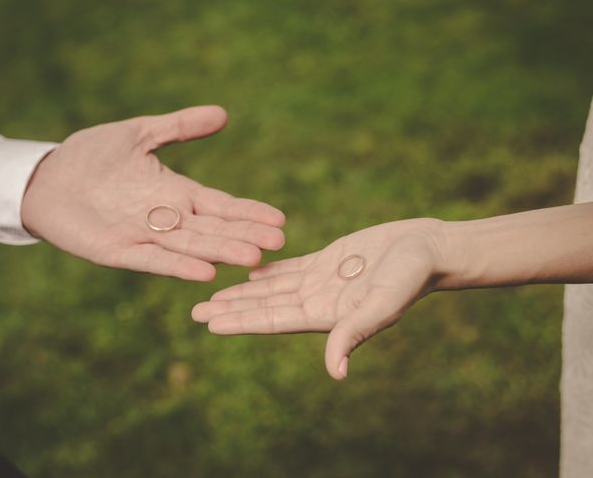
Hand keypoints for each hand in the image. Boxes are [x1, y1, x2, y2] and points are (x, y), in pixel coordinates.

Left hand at [21, 106, 284, 280]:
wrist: (46, 179)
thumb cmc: (91, 155)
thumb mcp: (138, 133)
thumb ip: (179, 127)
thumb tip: (223, 113)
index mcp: (176, 191)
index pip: (221, 204)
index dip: (249, 212)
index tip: (279, 219)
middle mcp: (168, 217)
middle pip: (214, 229)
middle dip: (245, 236)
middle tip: (279, 244)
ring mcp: (146, 236)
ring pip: (192, 246)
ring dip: (222, 253)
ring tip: (253, 259)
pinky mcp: (120, 251)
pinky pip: (154, 260)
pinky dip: (179, 267)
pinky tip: (205, 274)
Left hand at [193, 218, 446, 378]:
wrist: (426, 248)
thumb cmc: (410, 276)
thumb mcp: (382, 303)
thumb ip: (355, 332)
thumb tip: (335, 373)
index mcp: (327, 316)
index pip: (273, 320)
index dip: (241, 321)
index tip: (208, 323)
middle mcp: (319, 301)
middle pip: (265, 307)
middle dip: (231, 309)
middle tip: (194, 312)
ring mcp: (322, 281)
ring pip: (272, 288)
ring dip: (243, 292)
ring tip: (213, 295)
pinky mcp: (328, 260)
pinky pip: (290, 268)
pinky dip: (267, 271)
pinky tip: (248, 272)